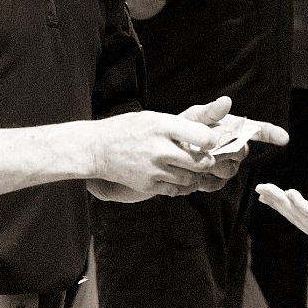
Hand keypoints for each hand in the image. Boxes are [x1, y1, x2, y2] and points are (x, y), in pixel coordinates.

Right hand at [92, 110, 222, 196]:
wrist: (97, 149)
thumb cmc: (129, 129)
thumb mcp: (154, 117)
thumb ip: (182, 124)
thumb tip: (211, 133)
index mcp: (163, 126)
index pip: (204, 137)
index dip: (211, 140)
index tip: (207, 141)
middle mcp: (160, 148)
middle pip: (201, 162)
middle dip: (207, 161)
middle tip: (203, 158)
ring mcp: (153, 169)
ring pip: (191, 179)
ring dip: (195, 175)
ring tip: (190, 167)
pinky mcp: (148, 185)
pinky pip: (176, 190)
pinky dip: (182, 186)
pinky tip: (177, 177)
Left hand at [180, 97, 289, 191]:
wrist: (161, 153)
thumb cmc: (178, 130)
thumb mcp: (190, 118)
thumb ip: (208, 112)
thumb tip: (226, 101)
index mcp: (229, 128)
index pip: (256, 130)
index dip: (270, 133)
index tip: (283, 138)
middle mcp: (231, 147)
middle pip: (242, 152)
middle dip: (226, 151)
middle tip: (207, 149)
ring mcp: (224, 165)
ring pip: (230, 170)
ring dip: (214, 166)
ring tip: (196, 159)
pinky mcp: (214, 181)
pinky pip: (217, 184)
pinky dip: (205, 180)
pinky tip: (194, 173)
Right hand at [253, 184, 307, 251]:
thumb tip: (300, 202)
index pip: (299, 219)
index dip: (280, 206)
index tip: (264, 194)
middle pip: (296, 219)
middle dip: (276, 202)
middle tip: (259, 188)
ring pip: (301, 216)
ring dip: (282, 201)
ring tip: (268, 188)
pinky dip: (300, 204)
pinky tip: (290, 193)